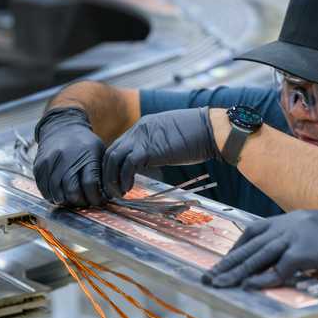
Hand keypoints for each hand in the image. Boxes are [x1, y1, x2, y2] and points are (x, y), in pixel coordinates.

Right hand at [33, 107, 107, 206]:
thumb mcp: (99, 152)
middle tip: (85, 203)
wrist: (61, 128)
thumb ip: (102, 172)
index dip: (95, 198)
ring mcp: (51, 163)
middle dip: (81, 202)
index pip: (90, 184)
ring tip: (73, 201)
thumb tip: (110, 194)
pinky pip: (44, 189)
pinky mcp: (39, 166)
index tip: (99, 202)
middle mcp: (67, 158)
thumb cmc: (84, 143)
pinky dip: (52, 196)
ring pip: (57, 193)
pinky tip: (60, 196)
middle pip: (72, 191)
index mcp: (87, 155)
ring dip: (66, 202)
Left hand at [102, 107, 219, 198]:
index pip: (120, 144)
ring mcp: (141, 138)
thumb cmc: (198, 134)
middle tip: (112, 188)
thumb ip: (157, 144)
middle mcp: (138, 130)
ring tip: (118, 192)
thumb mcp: (171, 136)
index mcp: (144, 125)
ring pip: (113, 158)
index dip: (115, 163)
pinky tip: (128, 189)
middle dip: (108, 172)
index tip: (117, 178)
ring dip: (112, 178)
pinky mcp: (147, 150)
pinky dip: (124, 179)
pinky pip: (127, 166)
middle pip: (111, 151)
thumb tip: (153, 157)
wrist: (210, 130)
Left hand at [203, 203, 317, 288]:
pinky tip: (250, 287)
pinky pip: (280, 268)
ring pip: (259, 256)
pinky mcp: (309, 252)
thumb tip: (286, 255)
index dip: (238, 247)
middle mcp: (291, 224)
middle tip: (210, 276)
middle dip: (229, 262)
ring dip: (236, 271)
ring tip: (220, 284)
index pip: (255, 230)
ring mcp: (299, 236)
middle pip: (251, 245)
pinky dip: (263, 278)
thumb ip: (300, 238)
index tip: (226, 260)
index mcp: (292, 218)